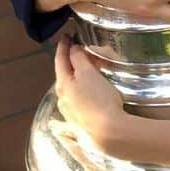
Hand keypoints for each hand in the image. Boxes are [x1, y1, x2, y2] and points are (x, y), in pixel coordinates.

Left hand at [54, 36, 125, 151]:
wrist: (109, 134)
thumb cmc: (99, 100)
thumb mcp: (88, 73)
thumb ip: (78, 58)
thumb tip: (72, 49)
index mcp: (62, 84)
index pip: (60, 59)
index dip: (63, 46)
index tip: (66, 36)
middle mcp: (63, 99)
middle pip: (64, 75)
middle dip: (70, 62)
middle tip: (77, 50)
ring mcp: (70, 113)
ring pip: (70, 90)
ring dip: (75, 78)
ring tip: (84, 71)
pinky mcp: (81, 123)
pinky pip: (77, 104)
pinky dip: (78, 95)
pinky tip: (80, 99)